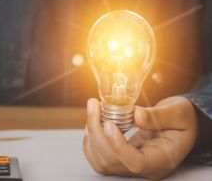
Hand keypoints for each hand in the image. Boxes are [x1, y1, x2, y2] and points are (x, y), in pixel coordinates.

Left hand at [83, 96, 197, 178]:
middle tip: (94, 104)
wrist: (180, 125)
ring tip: (93, 110)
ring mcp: (130, 165)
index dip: (117, 146)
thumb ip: (158, 115)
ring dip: (92, 134)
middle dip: (97, 132)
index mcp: (161, 160)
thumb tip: (136, 115)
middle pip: (112, 161)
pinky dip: (91, 140)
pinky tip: (94, 121)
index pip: (135, 163)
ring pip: (101, 161)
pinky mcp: (120, 159)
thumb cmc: (183, 119)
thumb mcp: (178, 112)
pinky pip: (99, 157)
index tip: (108, 123)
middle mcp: (144, 168)